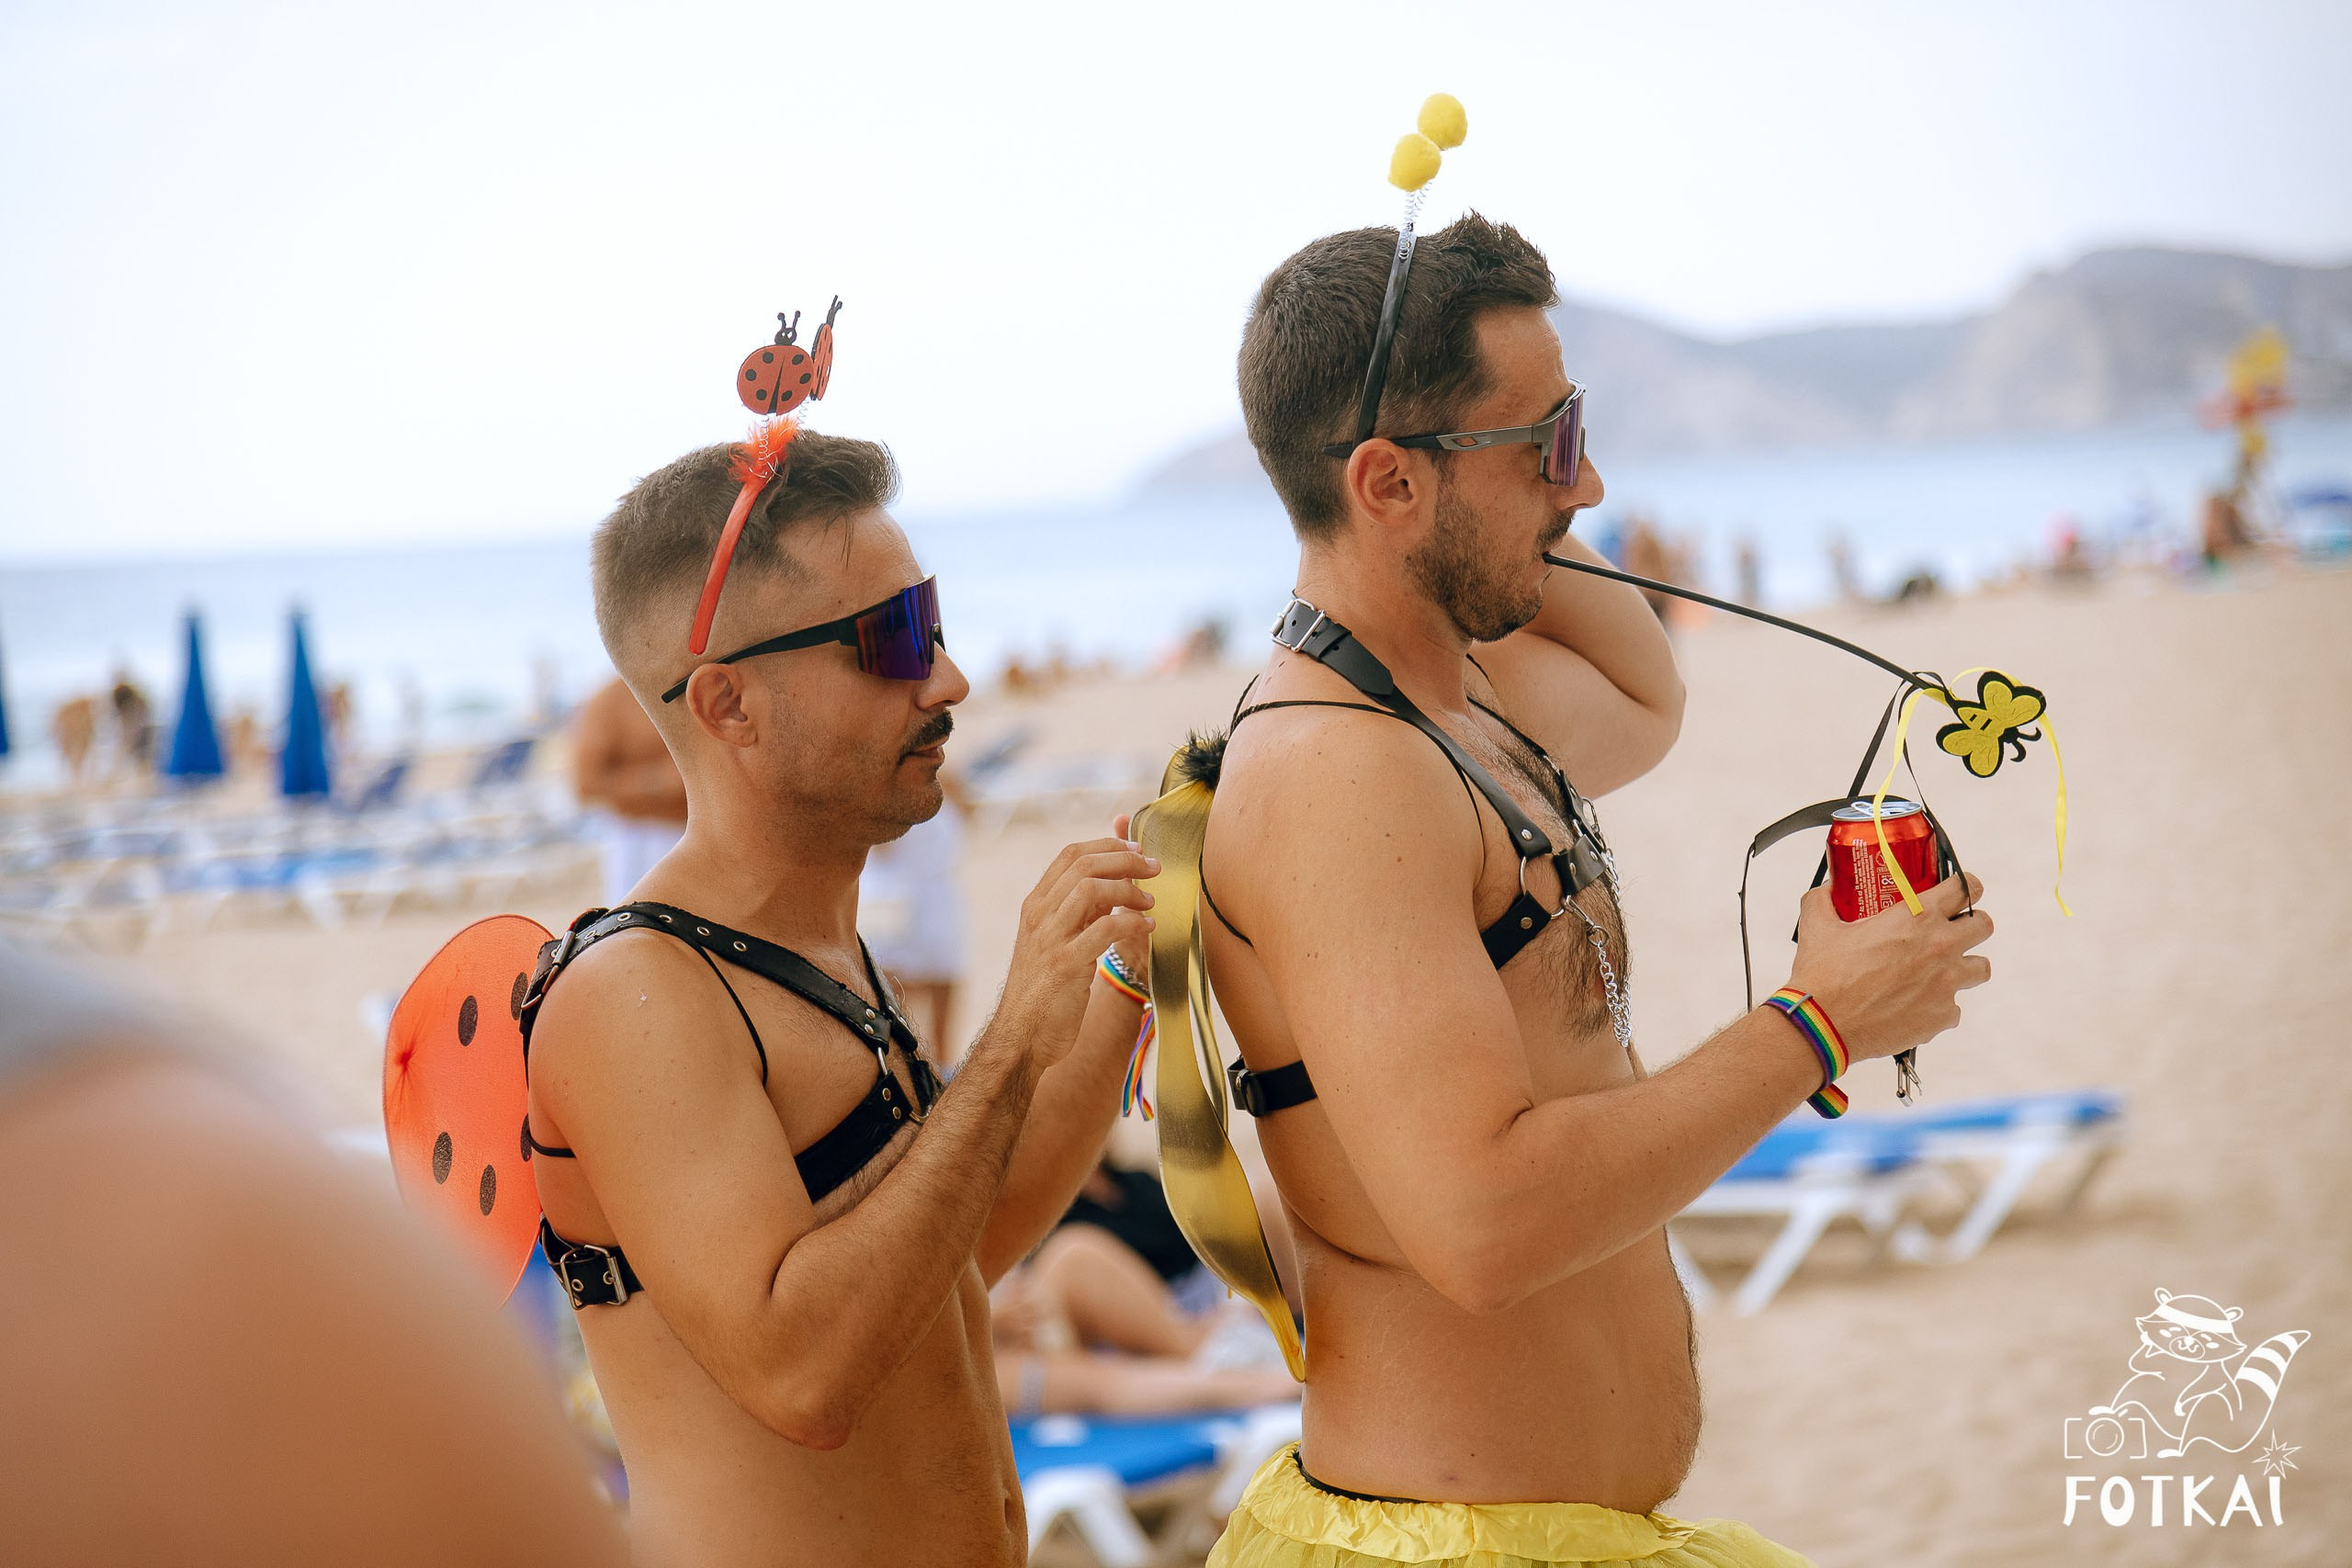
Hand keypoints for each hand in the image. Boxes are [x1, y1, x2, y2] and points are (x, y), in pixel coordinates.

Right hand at [995, 836, 1157, 1069]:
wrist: (1021, 1036)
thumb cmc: (1043, 990)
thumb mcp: (1055, 941)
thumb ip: (1079, 913)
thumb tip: (1113, 885)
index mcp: (1035, 905)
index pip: (1070, 854)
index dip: (1107, 845)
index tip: (1136, 849)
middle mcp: (1039, 915)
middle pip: (1084, 865)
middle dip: (1125, 860)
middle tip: (1155, 868)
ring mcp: (1050, 938)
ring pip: (1092, 889)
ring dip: (1129, 889)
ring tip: (1152, 901)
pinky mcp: (1065, 964)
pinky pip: (1105, 929)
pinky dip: (1132, 922)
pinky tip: (1149, 927)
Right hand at [1785, 872, 1992, 1062]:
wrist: (1824, 1024)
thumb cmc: (1823, 973)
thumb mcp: (1818, 925)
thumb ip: (1823, 900)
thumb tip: (1827, 890)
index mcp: (1917, 917)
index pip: (1965, 887)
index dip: (1964, 885)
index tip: (1958, 889)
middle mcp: (1941, 947)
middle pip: (1984, 925)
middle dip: (1971, 924)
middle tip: (1951, 931)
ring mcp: (1947, 984)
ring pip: (1980, 968)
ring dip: (1964, 966)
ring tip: (1940, 972)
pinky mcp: (1943, 1017)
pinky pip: (1954, 1008)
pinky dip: (1939, 1005)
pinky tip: (1915, 1005)